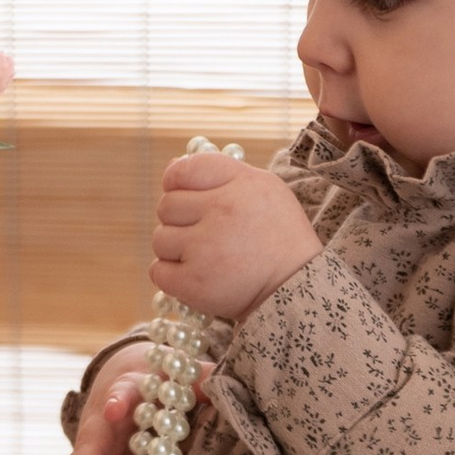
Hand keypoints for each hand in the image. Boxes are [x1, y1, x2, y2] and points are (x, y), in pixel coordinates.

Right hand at [61, 340, 206, 454]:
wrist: (128, 380)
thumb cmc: (159, 379)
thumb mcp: (181, 375)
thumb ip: (201, 378)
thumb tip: (218, 380)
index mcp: (127, 392)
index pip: (122, 393)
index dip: (118, 401)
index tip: (114, 409)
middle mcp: (103, 421)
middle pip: (88, 447)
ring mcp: (96, 449)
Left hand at [147, 155, 318, 321]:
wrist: (296, 286)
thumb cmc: (277, 233)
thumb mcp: (262, 188)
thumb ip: (219, 171)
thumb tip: (170, 168)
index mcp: (239, 184)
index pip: (182, 171)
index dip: (176, 184)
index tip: (191, 200)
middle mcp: (221, 211)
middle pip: (166, 206)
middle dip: (180, 220)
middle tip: (207, 235)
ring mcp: (205, 249)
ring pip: (160, 239)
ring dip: (176, 250)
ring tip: (206, 257)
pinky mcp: (194, 283)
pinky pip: (158, 272)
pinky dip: (172, 277)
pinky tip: (196, 276)